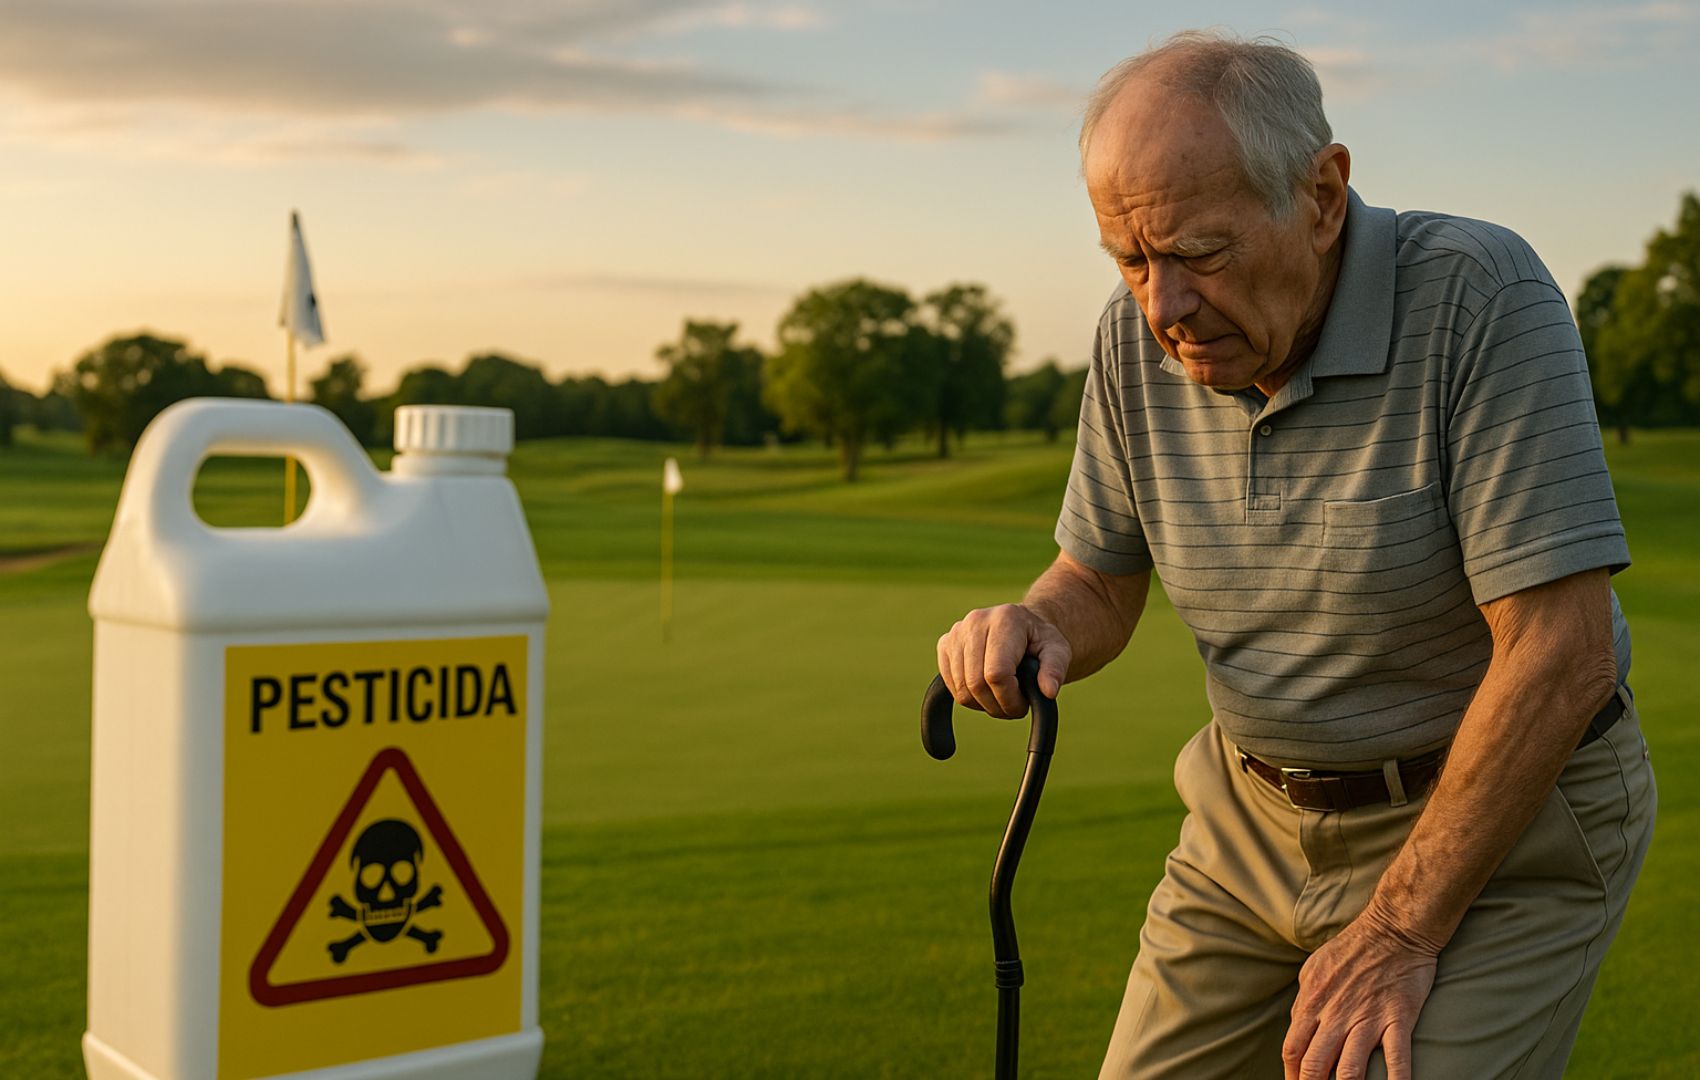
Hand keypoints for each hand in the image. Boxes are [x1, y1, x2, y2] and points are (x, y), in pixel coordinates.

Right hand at [936, 603, 1070, 717]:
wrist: (1023, 627)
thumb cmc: (1040, 641)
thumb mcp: (1058, 651)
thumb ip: (1055, 670)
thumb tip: (1048, 691)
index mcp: (1005, 619)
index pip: (996, 673)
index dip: (1009, 698)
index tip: (1023, 704)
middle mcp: (975, 621)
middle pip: (976, 683)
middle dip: (996, 705)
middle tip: (1013, 706)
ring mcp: (956, 632)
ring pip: (961, 689)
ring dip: (983, 704)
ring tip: (1002, 697)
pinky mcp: (945, 644)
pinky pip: (950, 685)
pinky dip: (969, 697)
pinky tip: (986, 689)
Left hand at [1282, 906, 1440, 1079]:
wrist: (1393, 929)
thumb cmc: (1351, 949)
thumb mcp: (1314, 969)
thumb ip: (1305, 1002)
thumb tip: (1297, 1029)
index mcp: (1312, 1002)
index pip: (1293, 1050)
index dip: (1291, 1075)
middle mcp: (1336, 1015)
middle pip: (1315, 1065)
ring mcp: (1368, 1019)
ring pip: (1350, 1070)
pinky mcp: (1398, 1019)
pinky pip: (1397, 1059)